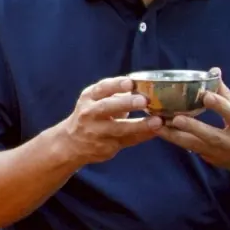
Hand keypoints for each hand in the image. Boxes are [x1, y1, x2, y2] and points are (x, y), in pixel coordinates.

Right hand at [51, 76, 166, 167]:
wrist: (72, 143)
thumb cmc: (91, 115)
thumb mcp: (95, 100)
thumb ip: (115, 94)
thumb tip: (144, 86)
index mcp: (89, 98)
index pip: (102, 88)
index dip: (116, 85)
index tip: (130, 82)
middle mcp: (89, 114)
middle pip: (107, 107)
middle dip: (126, 103)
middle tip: (144, 101)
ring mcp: (96, 132)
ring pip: (119, 128)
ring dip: (139, 125)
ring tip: (157, 122)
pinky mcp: (105, 147)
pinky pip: (127, 141)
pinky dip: (142, 136)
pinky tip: (155, 132)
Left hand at [158, 80, 229, 175]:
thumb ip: (227, 94)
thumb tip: (213, 71)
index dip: (220, 106)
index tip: (206, 96)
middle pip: (211, 135)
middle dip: (192, 127)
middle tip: (175, 118)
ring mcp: (220, 154)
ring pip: (194, 145)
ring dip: (174, 135)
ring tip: (157, 124)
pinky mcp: (209, 159)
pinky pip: (190, 148)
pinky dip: (176, 139)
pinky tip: (161, 130)